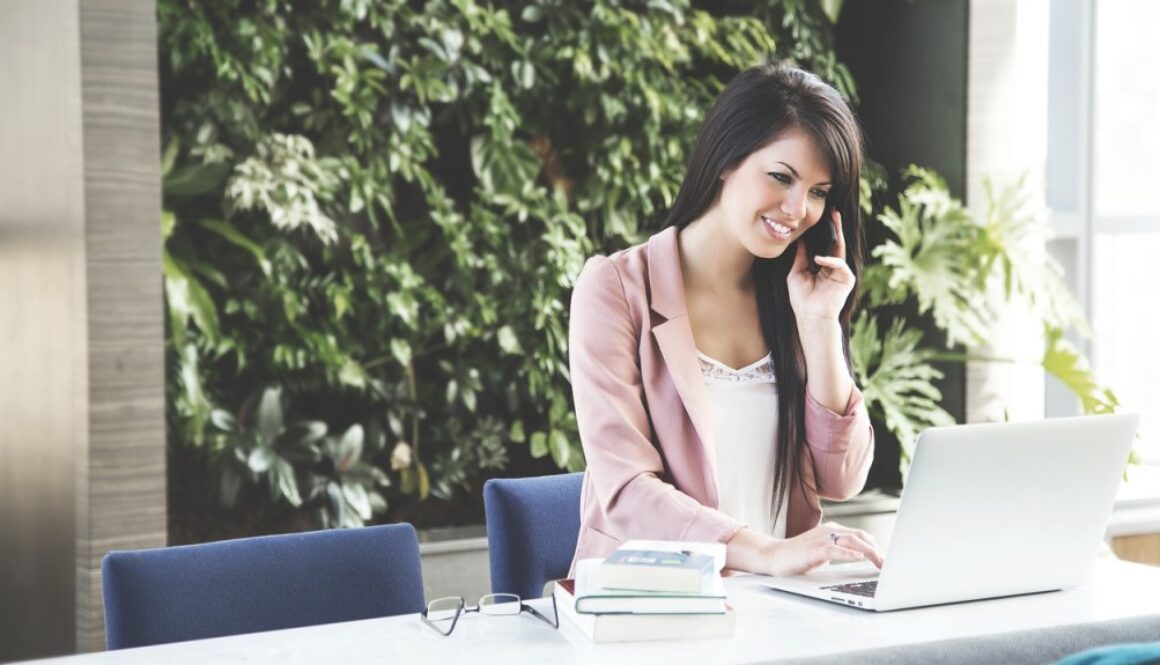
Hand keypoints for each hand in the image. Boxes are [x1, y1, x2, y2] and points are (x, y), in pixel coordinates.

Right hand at [765, 521, 884, 576]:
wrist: (774, 557)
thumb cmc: (798, 557)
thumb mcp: (823, 553)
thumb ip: (838, 551)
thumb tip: (858, 557)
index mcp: (832, 531)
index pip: (860, 535)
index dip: (875, 546)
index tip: (885, 559)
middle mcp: (829, 531)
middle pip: (860, 536)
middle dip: (877, 549)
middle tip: (887, 563)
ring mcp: (821, 538)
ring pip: (851, 541)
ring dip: (869, 552)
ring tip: (880, 562)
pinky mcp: (813, 549)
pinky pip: (834, 549)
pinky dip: (848, 553)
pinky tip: (858, 558)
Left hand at [786, 209, 855, 323]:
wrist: (810, 316)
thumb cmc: (802, 299)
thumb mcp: (796, 273)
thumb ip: (800, 257)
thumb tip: (800, 240)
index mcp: (822, 266)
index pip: (824, 245)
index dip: (822, 233)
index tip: (820, 217)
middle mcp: (833, 267)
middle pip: (835, 243)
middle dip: (834, 227)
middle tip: (833, 211)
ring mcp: (841, 273)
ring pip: (840, 249)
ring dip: (837, 233)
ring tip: (833, 218)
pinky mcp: (847, 279)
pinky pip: (839, 264)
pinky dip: (829, 260)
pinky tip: (818, 259)